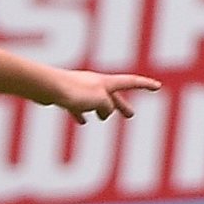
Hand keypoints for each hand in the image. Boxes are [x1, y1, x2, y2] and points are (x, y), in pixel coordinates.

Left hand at [44, 71, 159, 123]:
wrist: (46, 87)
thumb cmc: (74, 91)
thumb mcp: (99, 101)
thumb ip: (107, 107)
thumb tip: (104, 113)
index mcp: (106, 82)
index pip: (131, 82)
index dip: (145, 85)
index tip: (157, 86)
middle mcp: (94, 83)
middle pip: (112, 95)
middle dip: (121, 105)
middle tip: (130, 115)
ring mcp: (79, 88)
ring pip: (95, 101)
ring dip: (101, 109)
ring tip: (104, 118)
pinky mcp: (65, 95)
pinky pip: (77, 105)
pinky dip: (82, 113)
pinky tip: (82, 121)